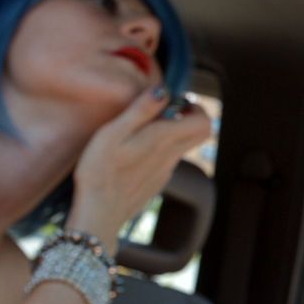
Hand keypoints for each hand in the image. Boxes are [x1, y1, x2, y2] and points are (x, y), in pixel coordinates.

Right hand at [67, 86, 212, 247]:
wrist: (99, 213)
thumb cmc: (101, 170)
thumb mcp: (114, 132)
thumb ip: (141, 110)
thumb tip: (164, 90)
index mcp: (164, 140)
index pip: (204, 122)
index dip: (196, 108)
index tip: (176, 102)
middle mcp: (171, 156)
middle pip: (199, 134)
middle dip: (188, 117)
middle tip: (164, 112)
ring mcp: (165, 172)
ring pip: (182, 147)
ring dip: (171, 134)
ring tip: (141, 130)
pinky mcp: (156, 182)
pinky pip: (168, 161)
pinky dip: (160, 150)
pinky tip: (134, 153)